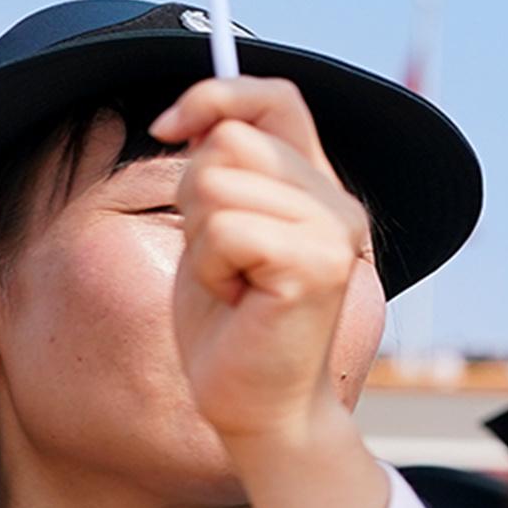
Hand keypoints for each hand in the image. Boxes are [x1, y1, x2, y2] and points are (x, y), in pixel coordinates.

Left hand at [155, 77, 380, 453]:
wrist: (261, 411)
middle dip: (196, 196)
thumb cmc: (232, 329)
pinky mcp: (316, 264)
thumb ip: (226, 174)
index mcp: (319, 188)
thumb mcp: (220, 232)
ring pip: (217, 182)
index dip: (217, 95)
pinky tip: (236, 301)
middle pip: (230, 140)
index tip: (171, 128)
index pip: (276, 97)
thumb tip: (196, 117)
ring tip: (231, 284)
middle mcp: (337, 202)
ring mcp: (332, 231)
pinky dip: (210, 268)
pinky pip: (225, 229)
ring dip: (201, 240)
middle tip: (220, 257)